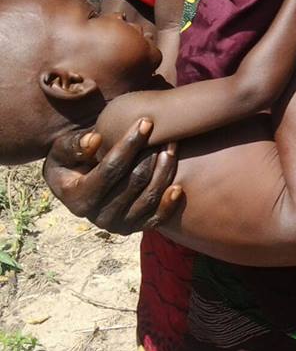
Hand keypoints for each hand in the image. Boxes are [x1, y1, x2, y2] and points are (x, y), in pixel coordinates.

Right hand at [43, 119, 182, 235]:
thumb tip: (95, 140)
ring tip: (172, 146)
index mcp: (77, 198)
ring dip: (165, 170)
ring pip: (149, 196)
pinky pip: (157, 218)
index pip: (110, 169)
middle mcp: (98, 217)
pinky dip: (169, 203)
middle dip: (151, 154)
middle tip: (165, 132)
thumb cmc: (71, 161)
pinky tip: (179, 186)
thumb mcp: (62, 151)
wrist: (79, 186)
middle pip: (134, 182)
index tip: (146, 122)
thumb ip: (74, 145)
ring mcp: (119, 225)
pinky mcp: (136, 228)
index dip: (129, 144)